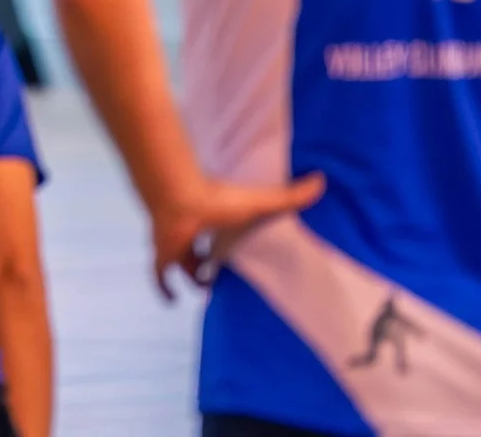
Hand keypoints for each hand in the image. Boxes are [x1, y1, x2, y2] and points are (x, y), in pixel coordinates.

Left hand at [147, 173, 324, 298]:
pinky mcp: (162, 257)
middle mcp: (192, 233)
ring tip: (205, 289)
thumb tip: (322, 179)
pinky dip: (163, 289)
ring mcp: (175, 246)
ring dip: (190, 274)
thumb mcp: (260, 202)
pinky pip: (158, 277)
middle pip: (199, 249)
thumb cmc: (219, 199)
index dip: (229, 245)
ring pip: (181, 262)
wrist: (181, 200)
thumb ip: (289, 197)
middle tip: (222, 278)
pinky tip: (171, 301)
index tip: (238, 255)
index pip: (222, 235)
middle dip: (208, 262)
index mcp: (214, 221)